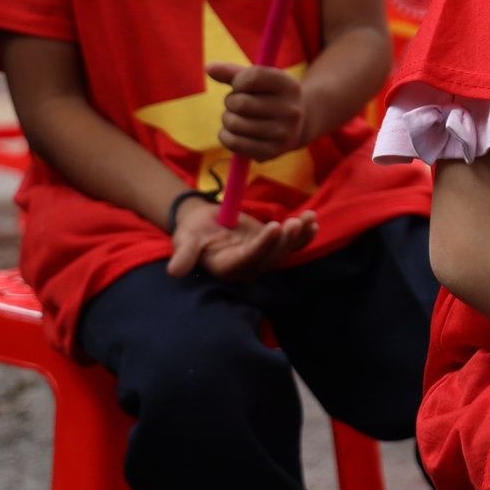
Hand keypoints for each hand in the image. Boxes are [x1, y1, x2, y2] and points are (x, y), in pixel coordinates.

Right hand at [168, 195, 316, 280]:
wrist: (204, 225)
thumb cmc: (193, 232)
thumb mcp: (185, 240)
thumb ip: (184, 254)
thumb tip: (175, 271)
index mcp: (227, 267)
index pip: (249, 258)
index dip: (263, 245)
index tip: (275, 227)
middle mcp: (248, 267)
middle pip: (271, 256)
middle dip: (285, 240)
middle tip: (295, 221)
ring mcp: (262, 258)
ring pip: (284, 251)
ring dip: (298, 236)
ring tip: (310, 218)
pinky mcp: (271, 247)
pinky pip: (290, 244)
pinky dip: (303, 235)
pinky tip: (314, 224)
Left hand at [209, 63, 305, 161]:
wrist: (295, 126)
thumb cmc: (268, 97)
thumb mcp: (257, 81)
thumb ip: (233, 73)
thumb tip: (209, 67)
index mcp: (290, 86)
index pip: (253, 77)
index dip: (238, 81)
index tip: (241, 86)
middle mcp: (291, 110)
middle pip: (240, 103)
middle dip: (230, 102)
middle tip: (236, 104)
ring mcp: (283, 133)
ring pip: (234, 124)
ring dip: (227, 119)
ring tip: (236, 118)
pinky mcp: (271, 152)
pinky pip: (234, 143)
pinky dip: (225, 136)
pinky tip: (231, 132)